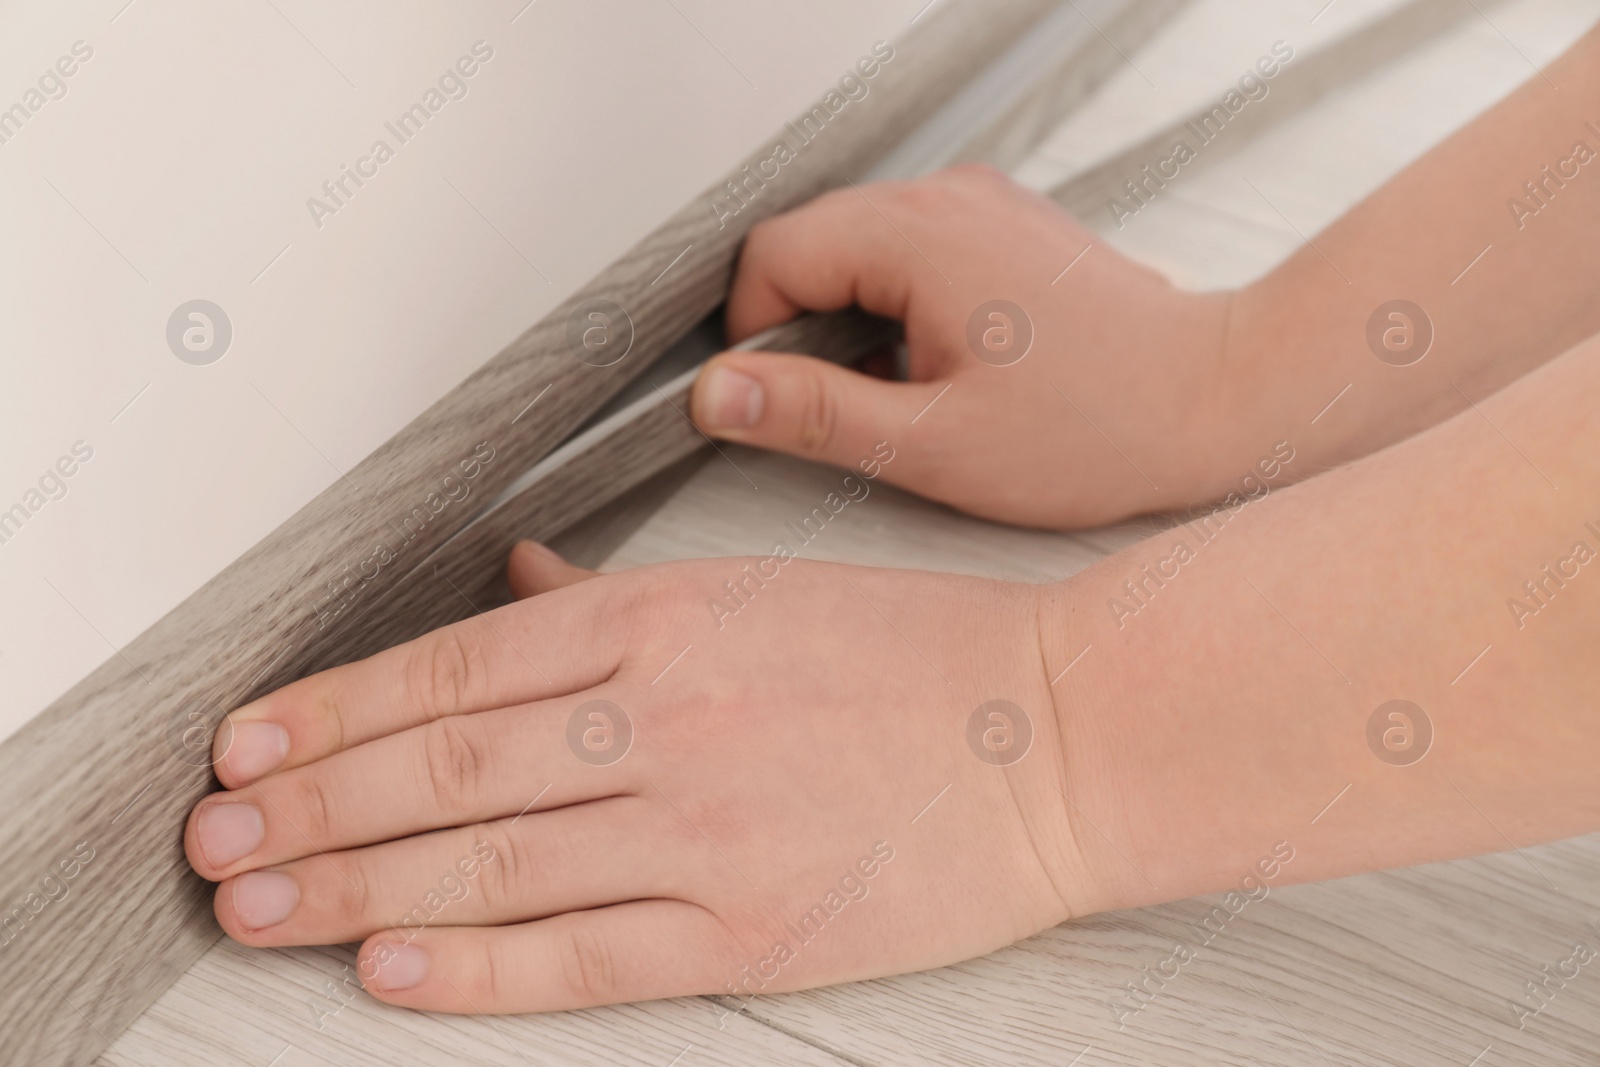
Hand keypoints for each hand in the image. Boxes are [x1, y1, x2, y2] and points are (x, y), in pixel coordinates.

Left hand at [185, 541, 1096, 1012]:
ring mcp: (708, 826)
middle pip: (444, 765)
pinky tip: (393, 970)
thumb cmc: (916, 654)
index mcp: (666, 620)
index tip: (250, 741)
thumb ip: (616, 598)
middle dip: (310, 804)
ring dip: (356, 885)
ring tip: (259, 902)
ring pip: (491, 858)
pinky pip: (586, 950)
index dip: (333, 708)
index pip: (455, 666)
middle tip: (215, 836)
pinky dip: (478, 966)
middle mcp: (669, 717)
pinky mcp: (753, 925)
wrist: (1058, 732)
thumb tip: (510, 591)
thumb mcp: (757, 589)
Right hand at [689, 165, 1246, 528]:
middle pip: (809, 243)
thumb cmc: (1101, 426)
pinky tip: (940, 367)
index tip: (777, 398)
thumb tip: (718, 394)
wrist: (1212, 401)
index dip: (752, 334)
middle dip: (802, 327)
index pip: (771, 255)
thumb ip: (811, 413)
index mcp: (920, 237)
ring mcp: (979, 203)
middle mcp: (948, 197)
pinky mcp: (1001, 225)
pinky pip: (908, 250)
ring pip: (856, 247)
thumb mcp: (932, 443)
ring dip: (852, 320)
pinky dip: (897, 307)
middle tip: (850, 405)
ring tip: (908, 391)